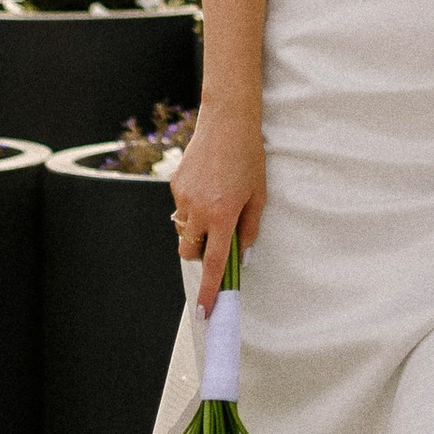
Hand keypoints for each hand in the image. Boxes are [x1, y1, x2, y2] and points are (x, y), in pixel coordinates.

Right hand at [171, 109, 264, 314]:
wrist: (227, 121)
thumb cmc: (249, 158)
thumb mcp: (258, 195)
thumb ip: (249, 230)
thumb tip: (241, 257)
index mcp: (223, 215)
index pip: (212, 263)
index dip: (209, 290)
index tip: (205, 311)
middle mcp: (199, 210)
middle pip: (190, 251)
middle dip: (200, 253)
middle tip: (218, 238)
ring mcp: (183, 197)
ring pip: (183, 230)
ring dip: (197, 230)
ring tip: (216, 203)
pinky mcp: (175, 185)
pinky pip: (181, 209)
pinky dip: (193, 208)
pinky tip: (208, 186)